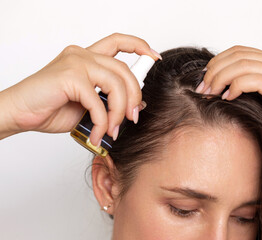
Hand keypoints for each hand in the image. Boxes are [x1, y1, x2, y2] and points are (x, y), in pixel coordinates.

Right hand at [0, 33, 161, 145]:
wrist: (20, 114)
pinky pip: (98, 101)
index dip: (139, 46)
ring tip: (112, 130)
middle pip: (124, 70)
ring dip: (118, 111)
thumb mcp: (89, 105)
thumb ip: (109, 100)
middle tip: (133, 117)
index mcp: (87, 57)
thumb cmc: (51, 108)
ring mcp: (76, 62)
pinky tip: (97, 133)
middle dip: (134, 96)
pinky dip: (101, 121)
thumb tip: (137, 105)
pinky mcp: (69, 76)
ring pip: (115, 83)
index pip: (118, 42)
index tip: (154, 57)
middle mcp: (82, 55)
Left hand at [195, 45, 261, 160]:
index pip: (237, 51)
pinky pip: (253, 80)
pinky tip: (227, 98)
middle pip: (237, 55)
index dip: (216, 63)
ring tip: (210, 94)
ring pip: (242, 65)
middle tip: (202, 89)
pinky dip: (235, 87)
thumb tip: (213, 85)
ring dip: (220, 79)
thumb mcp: (260, 99)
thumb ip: (244, 86)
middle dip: (214, 71)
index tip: (203, 80)